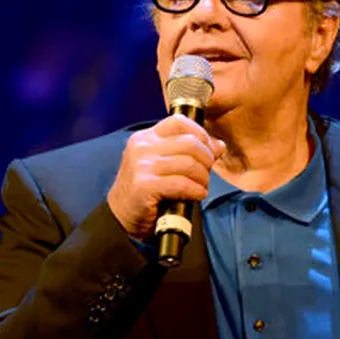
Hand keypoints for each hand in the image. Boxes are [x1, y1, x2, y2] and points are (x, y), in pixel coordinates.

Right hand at [107, 114, 224, 240]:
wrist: (121, 216)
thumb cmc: (146, 190)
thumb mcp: (165, 165)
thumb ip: (189, 152)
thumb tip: (218, 145)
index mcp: (146, 137)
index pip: (179, 122)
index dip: (201, 134)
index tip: (209, 150)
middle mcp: (142, 147)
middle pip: (190, 143)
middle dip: (206, 159)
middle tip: (206, 174)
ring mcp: (142, 166)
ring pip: (189, 163)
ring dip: (203, 178)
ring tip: (201, 186)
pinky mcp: (145, 185)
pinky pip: (182, 183)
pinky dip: (196, 190)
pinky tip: (197, 195)